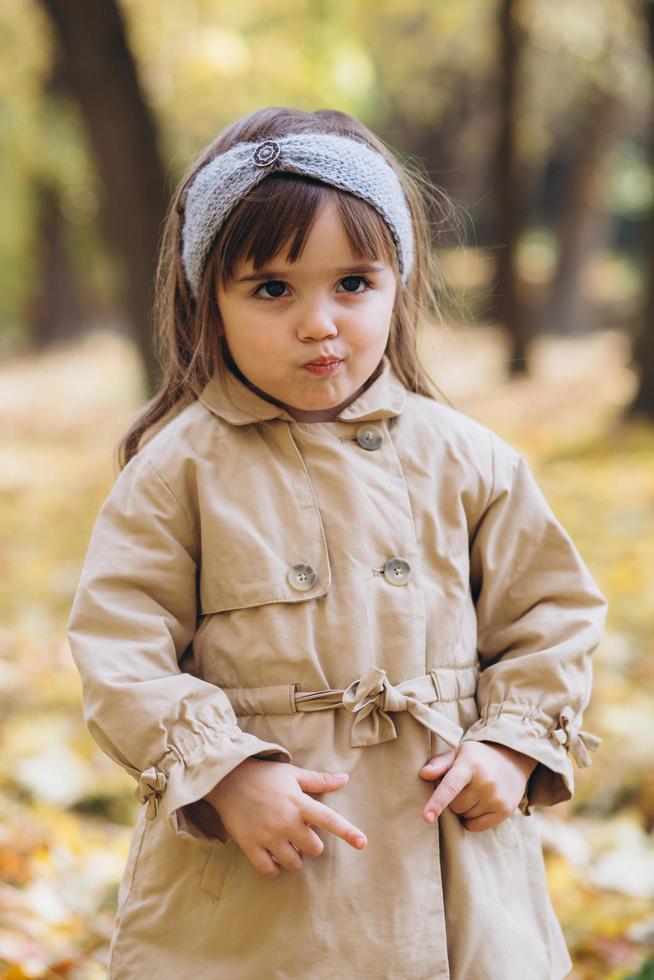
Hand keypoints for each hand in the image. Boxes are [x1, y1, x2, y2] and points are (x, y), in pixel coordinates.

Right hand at [203, 759, 366, 876]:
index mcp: (299, 803)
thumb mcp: (293, 774)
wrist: (226, 779)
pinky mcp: (251, 846)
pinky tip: (272, 855)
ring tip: (286, 842)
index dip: (348, 832)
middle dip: (311, 843)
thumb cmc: (264, 775)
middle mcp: (287, 822)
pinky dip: (274, 867)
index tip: (363, 843)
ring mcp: (268, 836)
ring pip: (295, 863)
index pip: (330, 819)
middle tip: (299, 831)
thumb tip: (345, 778)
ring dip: (294, 856)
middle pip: (314, 849)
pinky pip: (269, 870)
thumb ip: (319, 780)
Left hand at [418, 741, 537, 831]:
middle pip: (454, 806)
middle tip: (464, 786)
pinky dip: (472, 819)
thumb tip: (423, 774)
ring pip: (465, 816)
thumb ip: (439, 763)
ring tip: (475, 792)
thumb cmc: (478, 757)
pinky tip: (480, 804)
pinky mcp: (504, 810)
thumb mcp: (459, 753)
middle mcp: (485, 782)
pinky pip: (476, 826)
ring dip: (465, 809)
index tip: (426, 817)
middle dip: (454, 799)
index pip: (450, 786)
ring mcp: (496, 797)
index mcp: (469, 765)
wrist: (513, 758)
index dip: (437, 802)